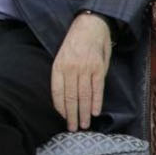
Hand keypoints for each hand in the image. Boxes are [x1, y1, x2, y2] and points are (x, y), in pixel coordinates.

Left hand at [51, 12, 112, 131]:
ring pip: (84, 95)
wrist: (90, 26)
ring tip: (83, 124)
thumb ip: (63, 74)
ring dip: (84, 112)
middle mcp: (71, 68)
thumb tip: (63, 95)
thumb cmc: (74, 43)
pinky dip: (96, 102)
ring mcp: (85, 68)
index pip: (57, 91)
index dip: (59, 106)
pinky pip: (97, 88)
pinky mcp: (98, 68)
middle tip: (72, 128)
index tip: (62, 117)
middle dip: (71, 114)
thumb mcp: (62, 55)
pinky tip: (94, 112)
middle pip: (71, 96)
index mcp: (58, 65)